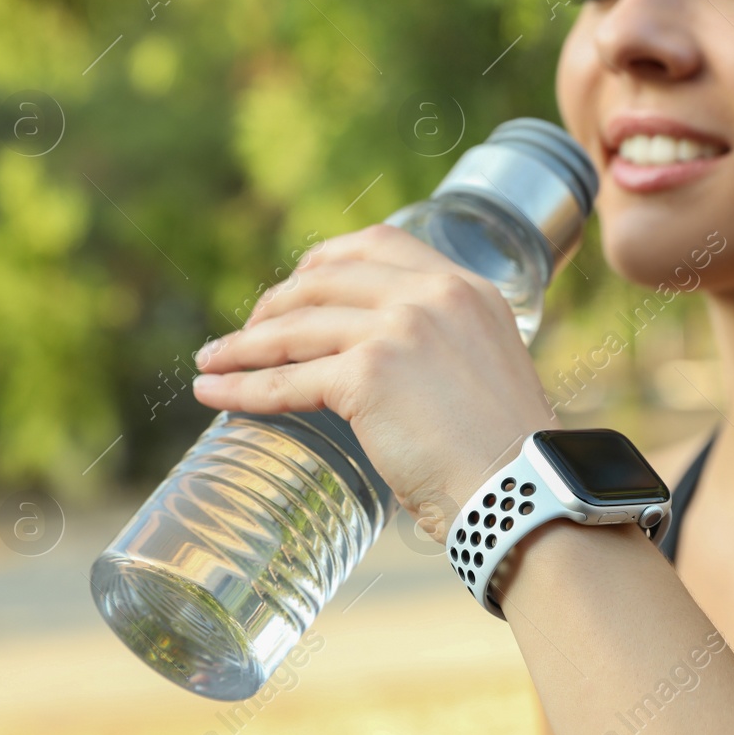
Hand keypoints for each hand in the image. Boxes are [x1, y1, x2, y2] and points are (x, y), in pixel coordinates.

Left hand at [191, 224, 559, 540]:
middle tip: (249, 329)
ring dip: (244, 343)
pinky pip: (286, 379)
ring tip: (214, 358)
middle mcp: (433, 295)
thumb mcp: (487, 368)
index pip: (380, 244)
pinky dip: (240, 385)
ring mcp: (400, 329)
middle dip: (276, 301)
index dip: (327, 260)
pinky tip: (213, 390)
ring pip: (298, 326)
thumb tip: (394, 366)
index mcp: (466, 288)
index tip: (299, 281)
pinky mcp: (369, 375)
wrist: (520, 491)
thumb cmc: (508, 454)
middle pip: (327, 278)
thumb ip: (446, 346)